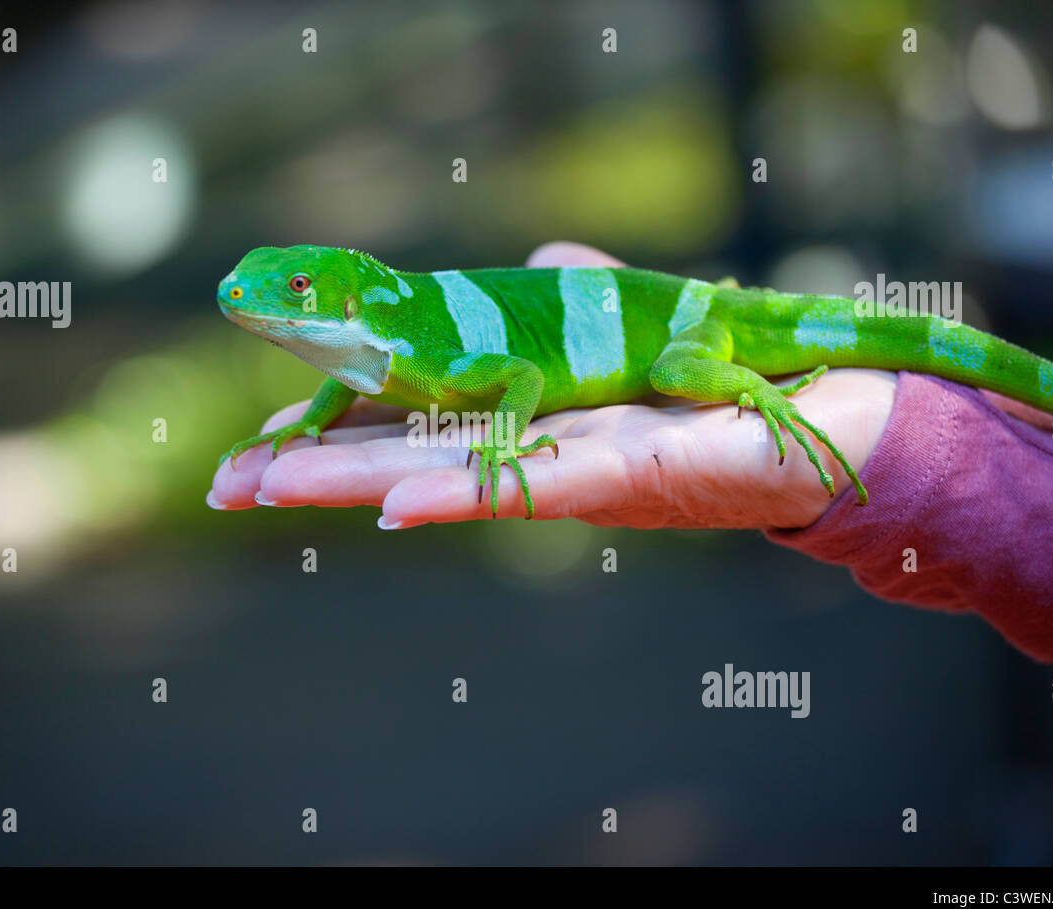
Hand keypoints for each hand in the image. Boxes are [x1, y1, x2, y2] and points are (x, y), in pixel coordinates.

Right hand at [208, 242, 896, 529]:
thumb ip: (577, 289)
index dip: (338, 427)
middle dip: (313, 470)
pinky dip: (459, 496)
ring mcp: (570, 472)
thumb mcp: (628, 318)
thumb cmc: (725, 370)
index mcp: (523, 415)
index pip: (413, 419)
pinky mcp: (622, 478)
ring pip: (444, 477)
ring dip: (351, 483)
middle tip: (224, 488)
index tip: (262, 437)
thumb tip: (546, 258)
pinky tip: (392, 506)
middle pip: (404, 455)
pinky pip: (530, 486)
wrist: (827, 410)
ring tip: (265, 491)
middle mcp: (533, 452)